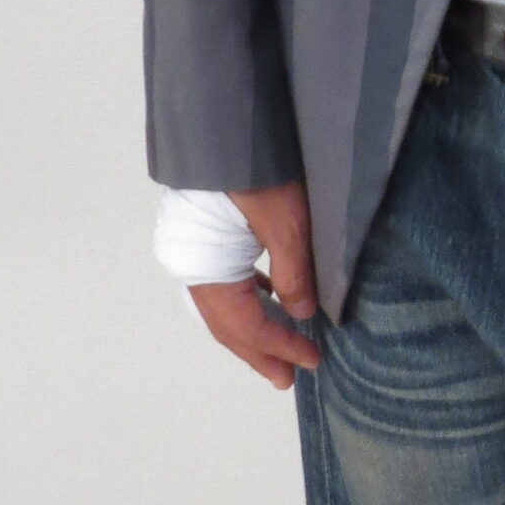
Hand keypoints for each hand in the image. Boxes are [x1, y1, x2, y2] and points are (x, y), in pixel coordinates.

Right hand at [188, 182, 321, 391]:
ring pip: (223, 306)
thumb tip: (301, 314)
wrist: (222, 125)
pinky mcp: (203, 235)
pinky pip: (225, 281)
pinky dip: (248, 298)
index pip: (245, 325)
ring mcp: (195, 251)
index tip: (310, 361)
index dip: (278, 347)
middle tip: (286, 378)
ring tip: (278, 349)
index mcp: (209, 271)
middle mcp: (194, 268)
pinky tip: (269, 298)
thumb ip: (293, 274)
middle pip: (226, 324)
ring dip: (252, 329)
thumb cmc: (254, 172)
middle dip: (258, 352)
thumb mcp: (285, 223)